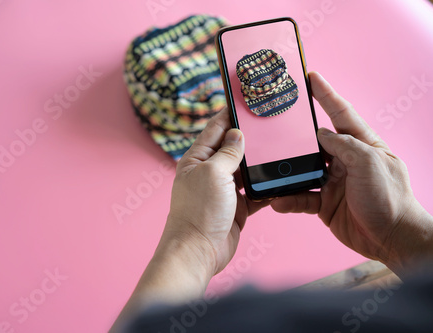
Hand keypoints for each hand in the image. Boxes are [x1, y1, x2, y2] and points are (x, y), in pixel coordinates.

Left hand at [111, 109, 269, 330]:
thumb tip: (238, 134)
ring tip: (278, 148)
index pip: (214, 130)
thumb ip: (228, 153)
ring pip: (245, 170)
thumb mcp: (213, 173)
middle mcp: (209, 172)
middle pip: (232, 149)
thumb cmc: (199, 211)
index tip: (243, 101)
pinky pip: (254, 193)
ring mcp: (223, 191)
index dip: (228, 115)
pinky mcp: (236, 207)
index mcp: (197, 159)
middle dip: (248, 138)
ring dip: (258, 163)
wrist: (199, 250)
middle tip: (268, 124)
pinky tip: (278, 181)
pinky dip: (265, 188)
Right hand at [271, 72, 432, 276]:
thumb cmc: (390, 198)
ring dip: (285, 170)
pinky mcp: (324, 202)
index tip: (310, 77)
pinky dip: (288, 199)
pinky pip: (300, 197)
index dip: (325, 94)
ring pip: (302, 169)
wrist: (391, 239)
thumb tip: (320, 135)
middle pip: (314, 141)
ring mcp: (333, 181)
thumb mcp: (370, 163)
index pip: (341, 113)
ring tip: (268, 167)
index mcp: (362, 144)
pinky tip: (277, 200)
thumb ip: (344, 145)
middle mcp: (345, 160)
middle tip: (274, 122)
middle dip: (295, 133)